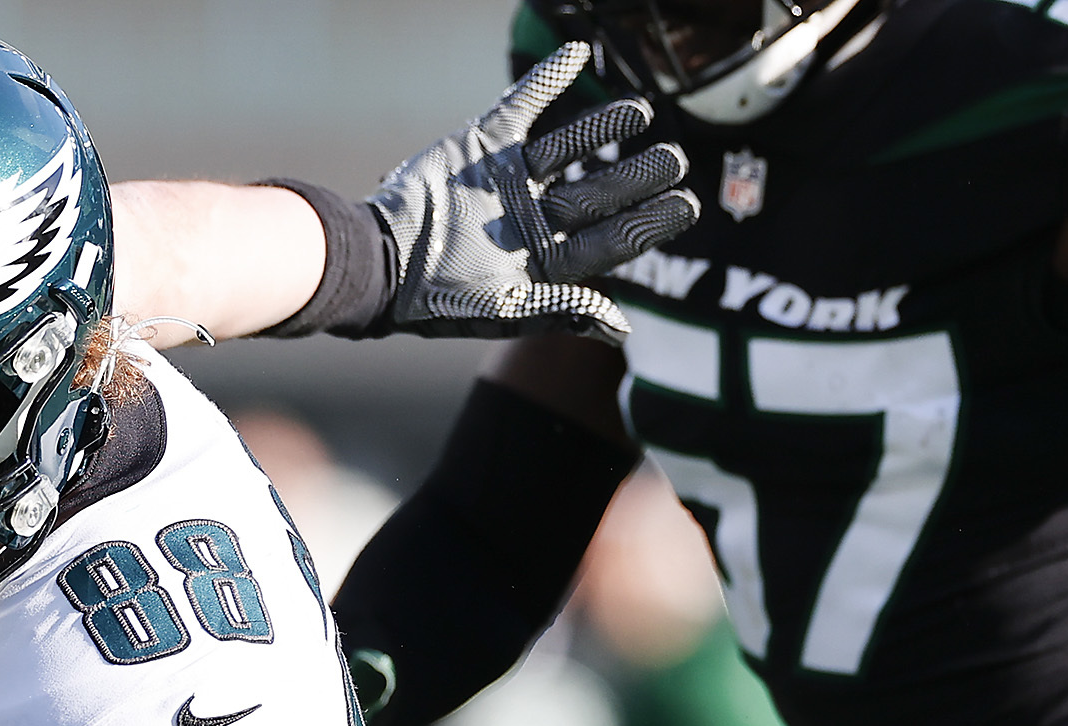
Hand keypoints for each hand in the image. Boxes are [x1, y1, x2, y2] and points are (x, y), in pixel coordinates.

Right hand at [368, 41, 697, 346]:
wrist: (380, 261)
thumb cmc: (439, 299)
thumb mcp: (507, 311)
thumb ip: (566, 310)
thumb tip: (624, 328)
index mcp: (544, 262)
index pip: (609, 239)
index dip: (649, 222)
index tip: (687, 204)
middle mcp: (532, 219)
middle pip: (597, 193)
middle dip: (637, 176)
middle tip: (675, 158)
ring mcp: (510, 180)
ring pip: (568, 148)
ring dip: (604, 127)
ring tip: (642, 110)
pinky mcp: (482, 146)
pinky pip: (522, 105)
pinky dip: (548, 80)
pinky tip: (580, 56)